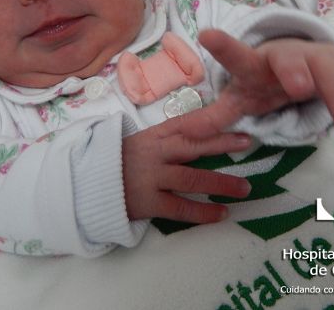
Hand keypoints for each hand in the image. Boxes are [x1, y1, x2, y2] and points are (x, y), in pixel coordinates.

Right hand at [123, 102, 251, 222]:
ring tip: (245, 188)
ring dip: (221, 182)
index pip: (185, 124)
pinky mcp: (148, 201)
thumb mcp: (138, 142)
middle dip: (222, 143)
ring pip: (192, 177)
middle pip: (193, 145)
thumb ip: (163, 139)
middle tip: (247, 142)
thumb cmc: (116, 162)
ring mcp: (151, 177)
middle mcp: (154, 152)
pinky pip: (180, 207)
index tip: (235, 120)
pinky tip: (222, 214)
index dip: (211, 123)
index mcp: (152, 135)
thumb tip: (195, 133)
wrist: (86, 185)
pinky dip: (203, 212)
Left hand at [198, 29, 333, 145]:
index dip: (224, 46)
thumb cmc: (266, 79)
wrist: (300, 58)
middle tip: (297, 89)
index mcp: (258, 63)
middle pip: (294, 62)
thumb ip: (217, 116)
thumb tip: (183, 135)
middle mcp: (291, 57)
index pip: (238, 54)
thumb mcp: (242, 96)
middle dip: (296, 73)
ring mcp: (323, 61)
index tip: (207, 35)